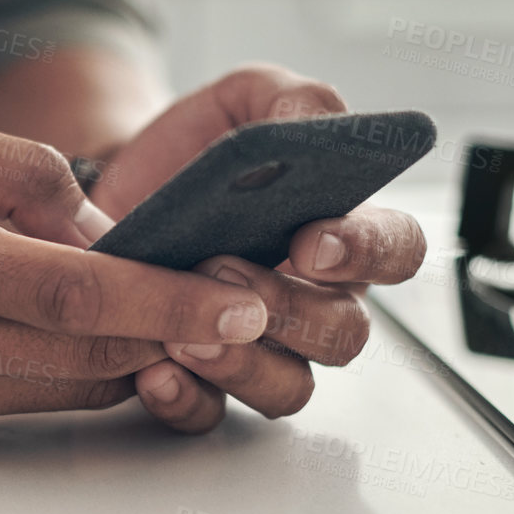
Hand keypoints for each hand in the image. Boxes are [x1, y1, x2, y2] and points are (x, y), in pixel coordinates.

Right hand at [0, 114, 274, 444]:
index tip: (240, 301)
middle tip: (237, 305)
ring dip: (136, 354)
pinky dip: (80, 371)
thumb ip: (22, 170)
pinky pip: (41, 404)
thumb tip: (105, 230)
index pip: (73, 295)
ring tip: (161, 308)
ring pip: (80, 388)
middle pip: (94, 356)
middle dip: (178, 334)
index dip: (165, 302)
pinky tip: (80, 333)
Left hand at [90, 64, 427, 432]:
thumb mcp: (245, 101)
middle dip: (289, 309)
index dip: (368, 254)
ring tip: (183, 330)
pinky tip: (154, 371)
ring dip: (241, 363)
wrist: (116, 185)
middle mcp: (314, 301)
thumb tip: (317, 118)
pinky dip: (186, 399)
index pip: (396, 253)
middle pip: (345, 334)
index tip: (313, 241)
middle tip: (221, 269)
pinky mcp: (200, 376)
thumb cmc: (198, 149)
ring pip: (288, 387)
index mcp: (343, 233)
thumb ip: (292, 99)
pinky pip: (210, 414)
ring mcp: (262, 347)